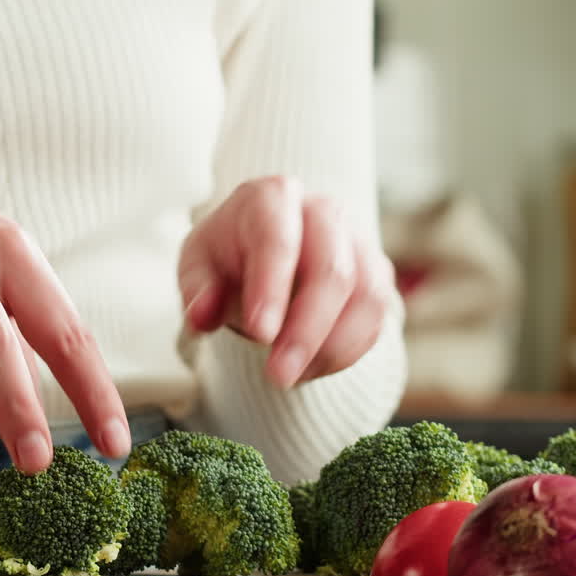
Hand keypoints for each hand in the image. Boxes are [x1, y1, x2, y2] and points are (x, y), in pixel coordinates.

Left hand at [178, 176, 394, 387]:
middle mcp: (323, 212)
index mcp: (272, 198)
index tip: (260, 334)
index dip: (272, 288)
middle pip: (332, 270)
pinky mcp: (377, 275)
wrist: (262, 253)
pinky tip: (309, 369)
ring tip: (290, 377)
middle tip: (278, 376)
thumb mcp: (198, 266)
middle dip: (306, 331)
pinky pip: (375, 318)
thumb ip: (198, 290)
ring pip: (366, 297)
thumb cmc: (228, 257)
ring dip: (331, 349)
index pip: (278, 240)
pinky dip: (345, 353)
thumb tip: (201, 317)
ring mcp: (358, 242)